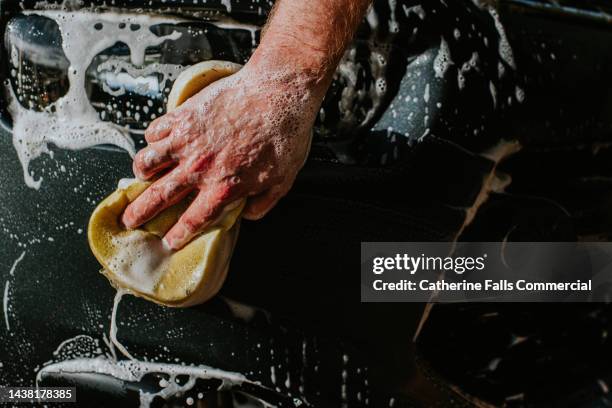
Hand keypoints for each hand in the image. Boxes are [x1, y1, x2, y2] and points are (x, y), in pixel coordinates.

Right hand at [121, 63, 320, 249]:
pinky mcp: (184, 115)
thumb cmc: (284, 134)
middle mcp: (199, 167)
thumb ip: (262, 204)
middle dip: (141, 212)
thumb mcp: (283, 180)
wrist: (277, 92)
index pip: (194, 219)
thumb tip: (246, 215)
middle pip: (161, 196)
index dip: (179, 234)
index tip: (169, 241)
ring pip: (149, 161)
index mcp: (223, 186)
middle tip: (130, 220)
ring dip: (141, 172)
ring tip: (140, 177)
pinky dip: (152, 139)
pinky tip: (157, 141)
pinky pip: (156, 130)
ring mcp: (187, 140)